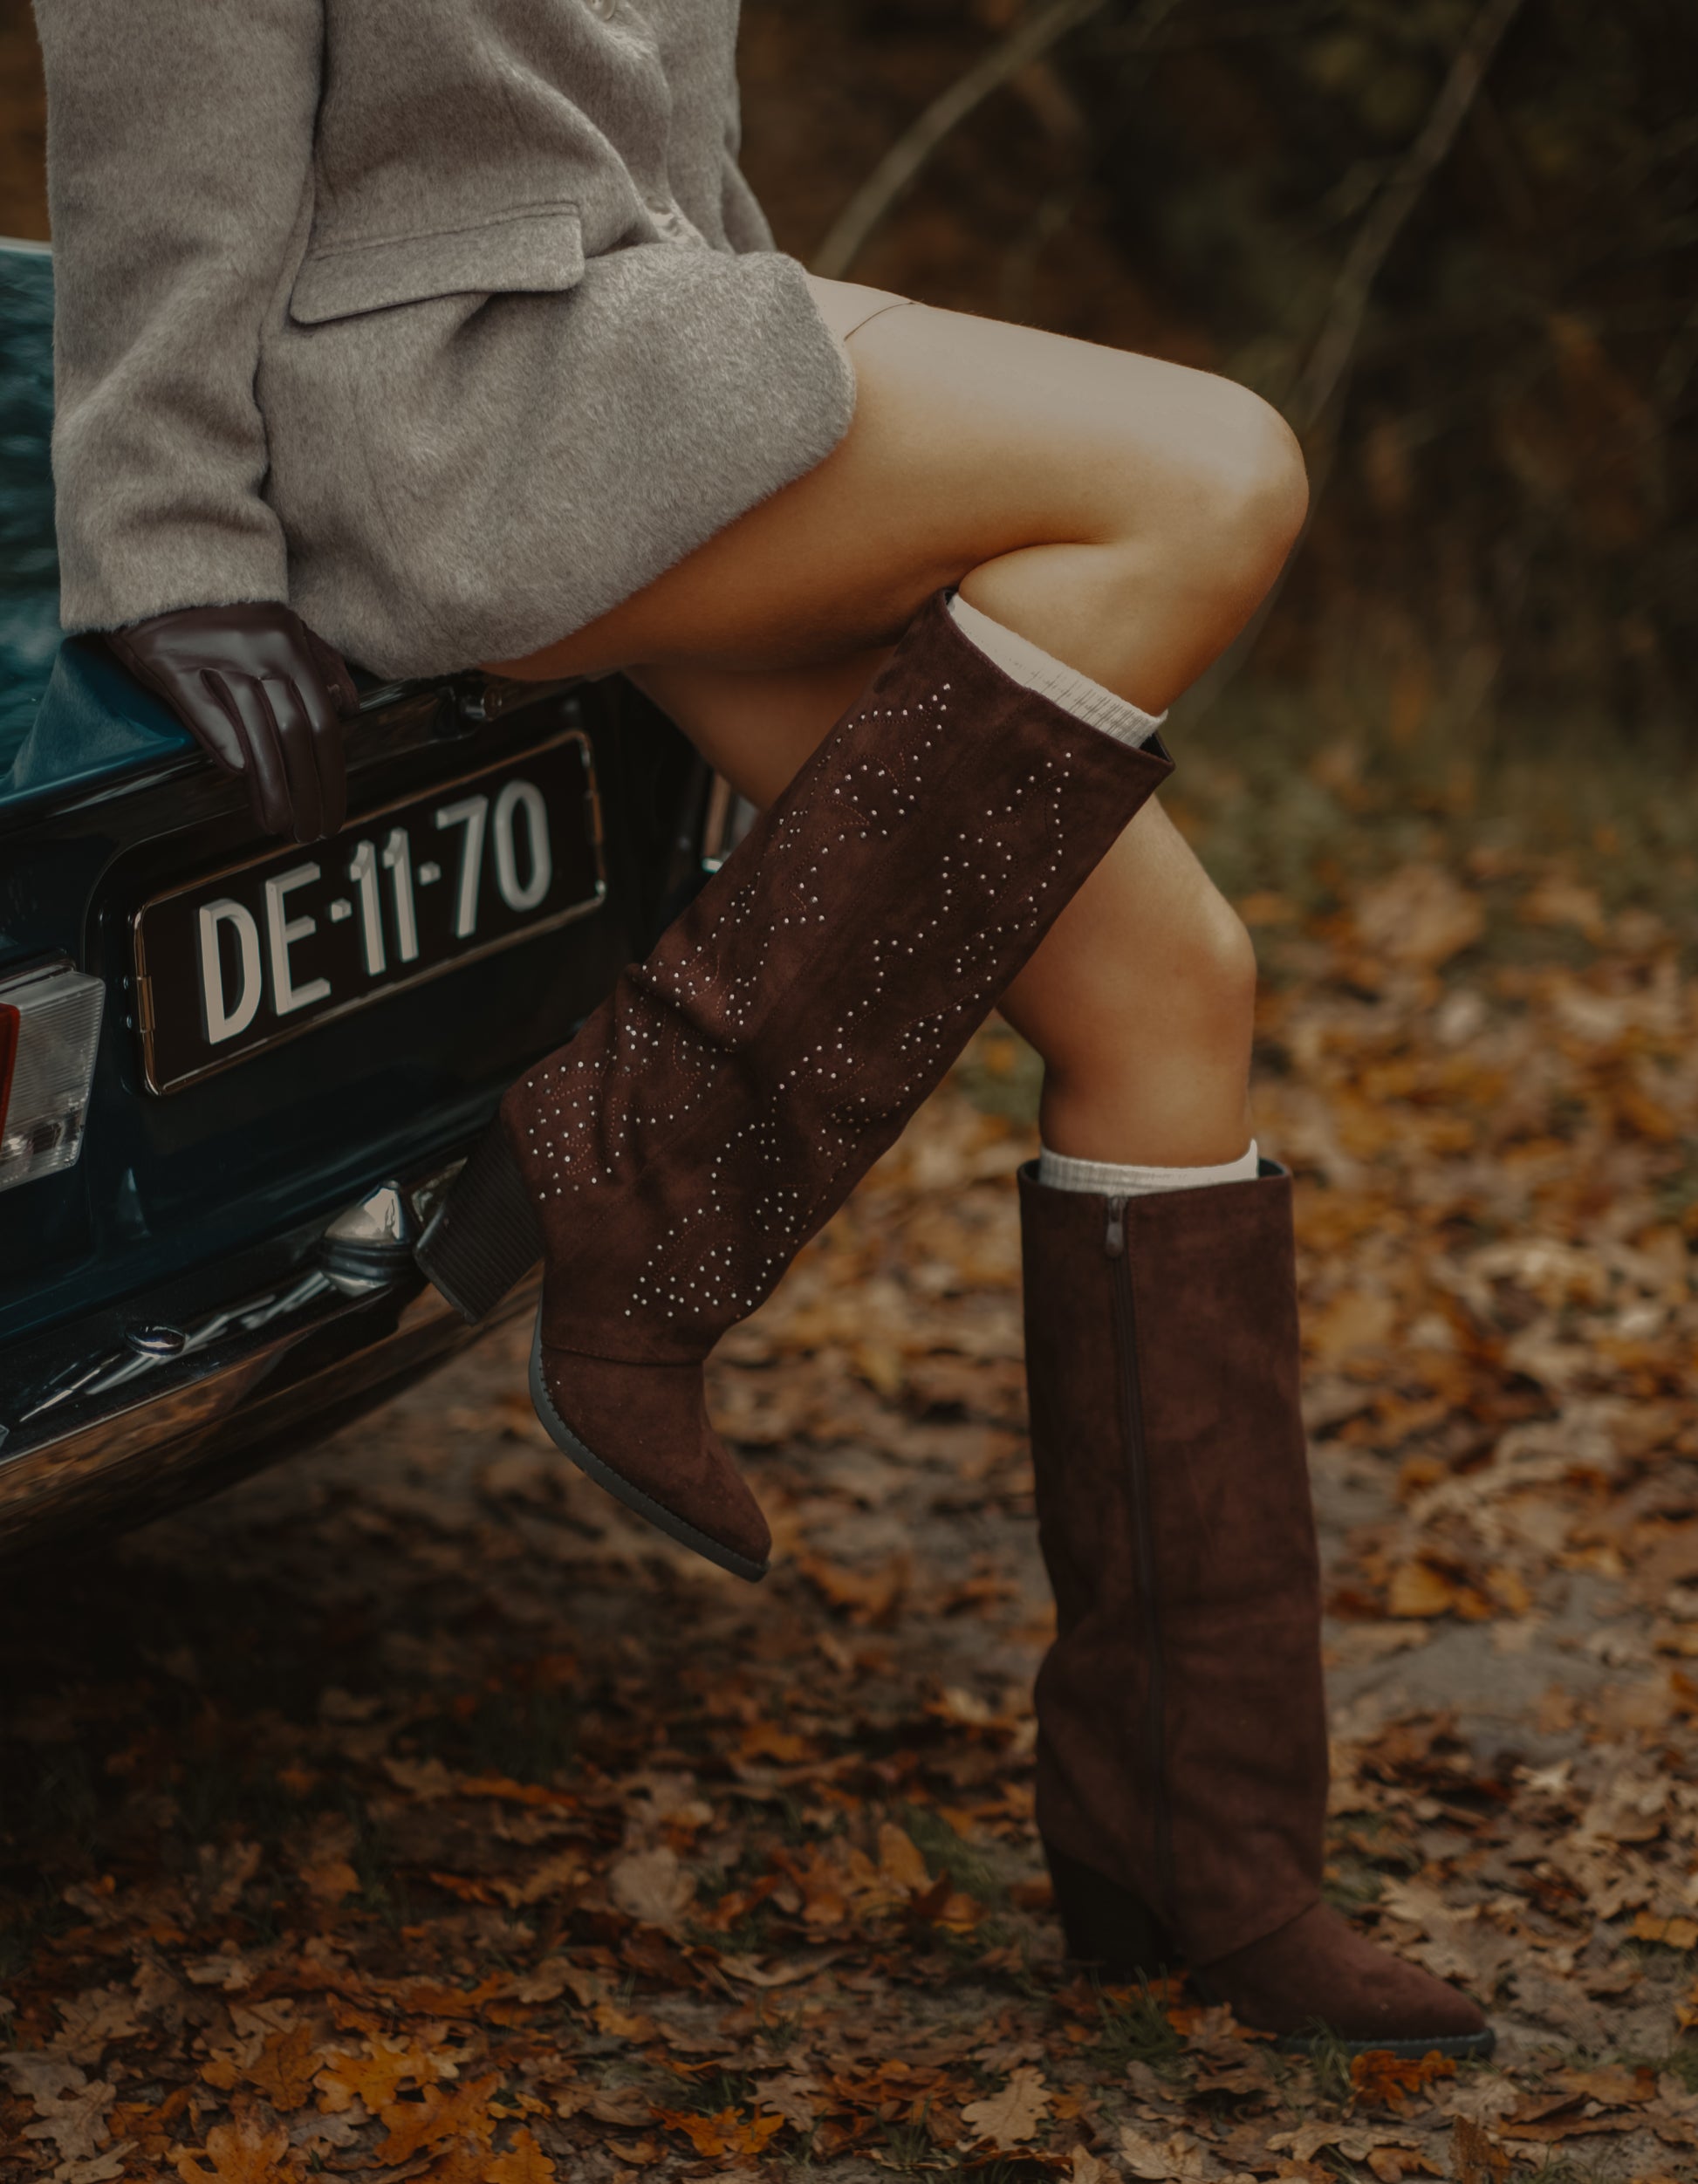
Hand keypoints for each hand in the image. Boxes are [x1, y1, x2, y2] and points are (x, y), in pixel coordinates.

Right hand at [105, 603, 359, 841]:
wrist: (161, 565)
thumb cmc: (226, 605)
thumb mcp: (284, 622)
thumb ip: (322, 663)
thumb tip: (350, 709)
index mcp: (291, 645)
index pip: (322, 724)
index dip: (331, 776)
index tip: (335, 812)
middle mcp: (260, 652)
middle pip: (295, 737)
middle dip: (307, 793)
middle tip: (311, 833)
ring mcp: (217, 658)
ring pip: (256, 736)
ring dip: (272, 789)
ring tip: (280, 826)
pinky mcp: (173, 665)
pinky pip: (206, 716)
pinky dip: (228, 749)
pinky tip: (241, 780)